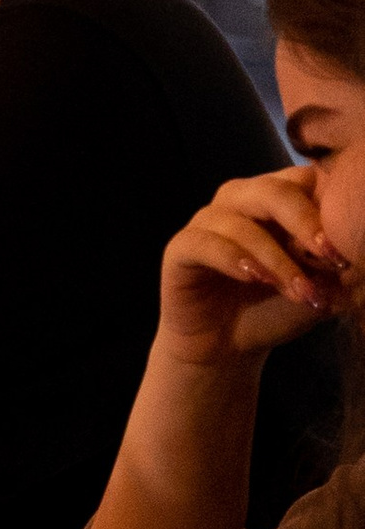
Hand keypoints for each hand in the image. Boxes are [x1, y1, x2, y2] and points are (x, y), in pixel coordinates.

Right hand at [155, 164, 349, 367]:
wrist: (229, 349)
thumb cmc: (275, 310)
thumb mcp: (316, 286)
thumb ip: (333, 265)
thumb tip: (355, 250)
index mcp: (275, 199)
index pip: (304, 179)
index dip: (328, 206)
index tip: (348, 248)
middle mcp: (240, 200)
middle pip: (274, 190)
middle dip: (305, 222)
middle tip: (330, 257)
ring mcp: (207, 220)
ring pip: (242, 221)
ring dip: (276, 258)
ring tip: (300, 291)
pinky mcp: (180, 247)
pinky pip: (205, 242)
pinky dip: (234, 260)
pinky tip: (255, 280)